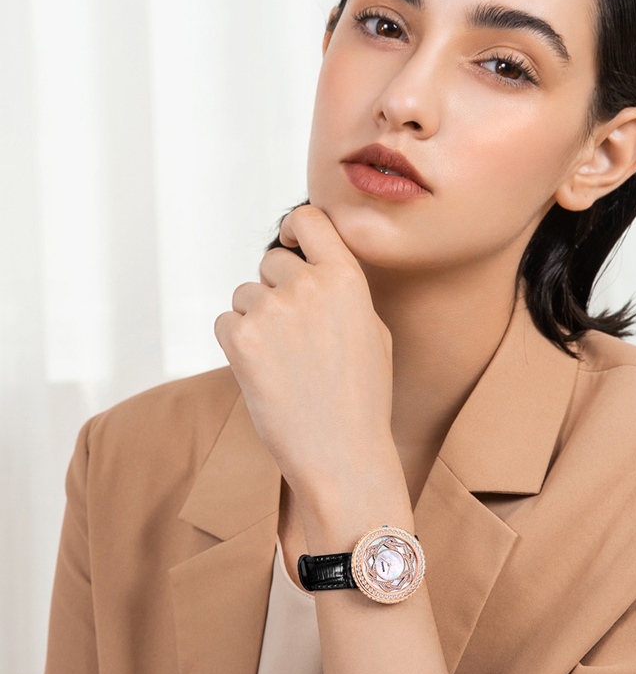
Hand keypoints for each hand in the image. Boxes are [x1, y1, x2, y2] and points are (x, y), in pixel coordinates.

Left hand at [215, 205, 397, 501]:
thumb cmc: (362, 398)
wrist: (342, 453)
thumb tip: (312, 265)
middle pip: (271, 260)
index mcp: (347, 278)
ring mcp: (272, 310)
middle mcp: (308, 284)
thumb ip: (342, 290)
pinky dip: (237, 343)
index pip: (308, 220)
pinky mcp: (240, 338)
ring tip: (284, 361)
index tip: (290, 243)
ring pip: (245, 294)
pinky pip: (225, 322)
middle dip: (276, 288)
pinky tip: (264, 372)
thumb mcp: (372, 332)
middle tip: (292, 334)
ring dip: (255, 319)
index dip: (294, 228)